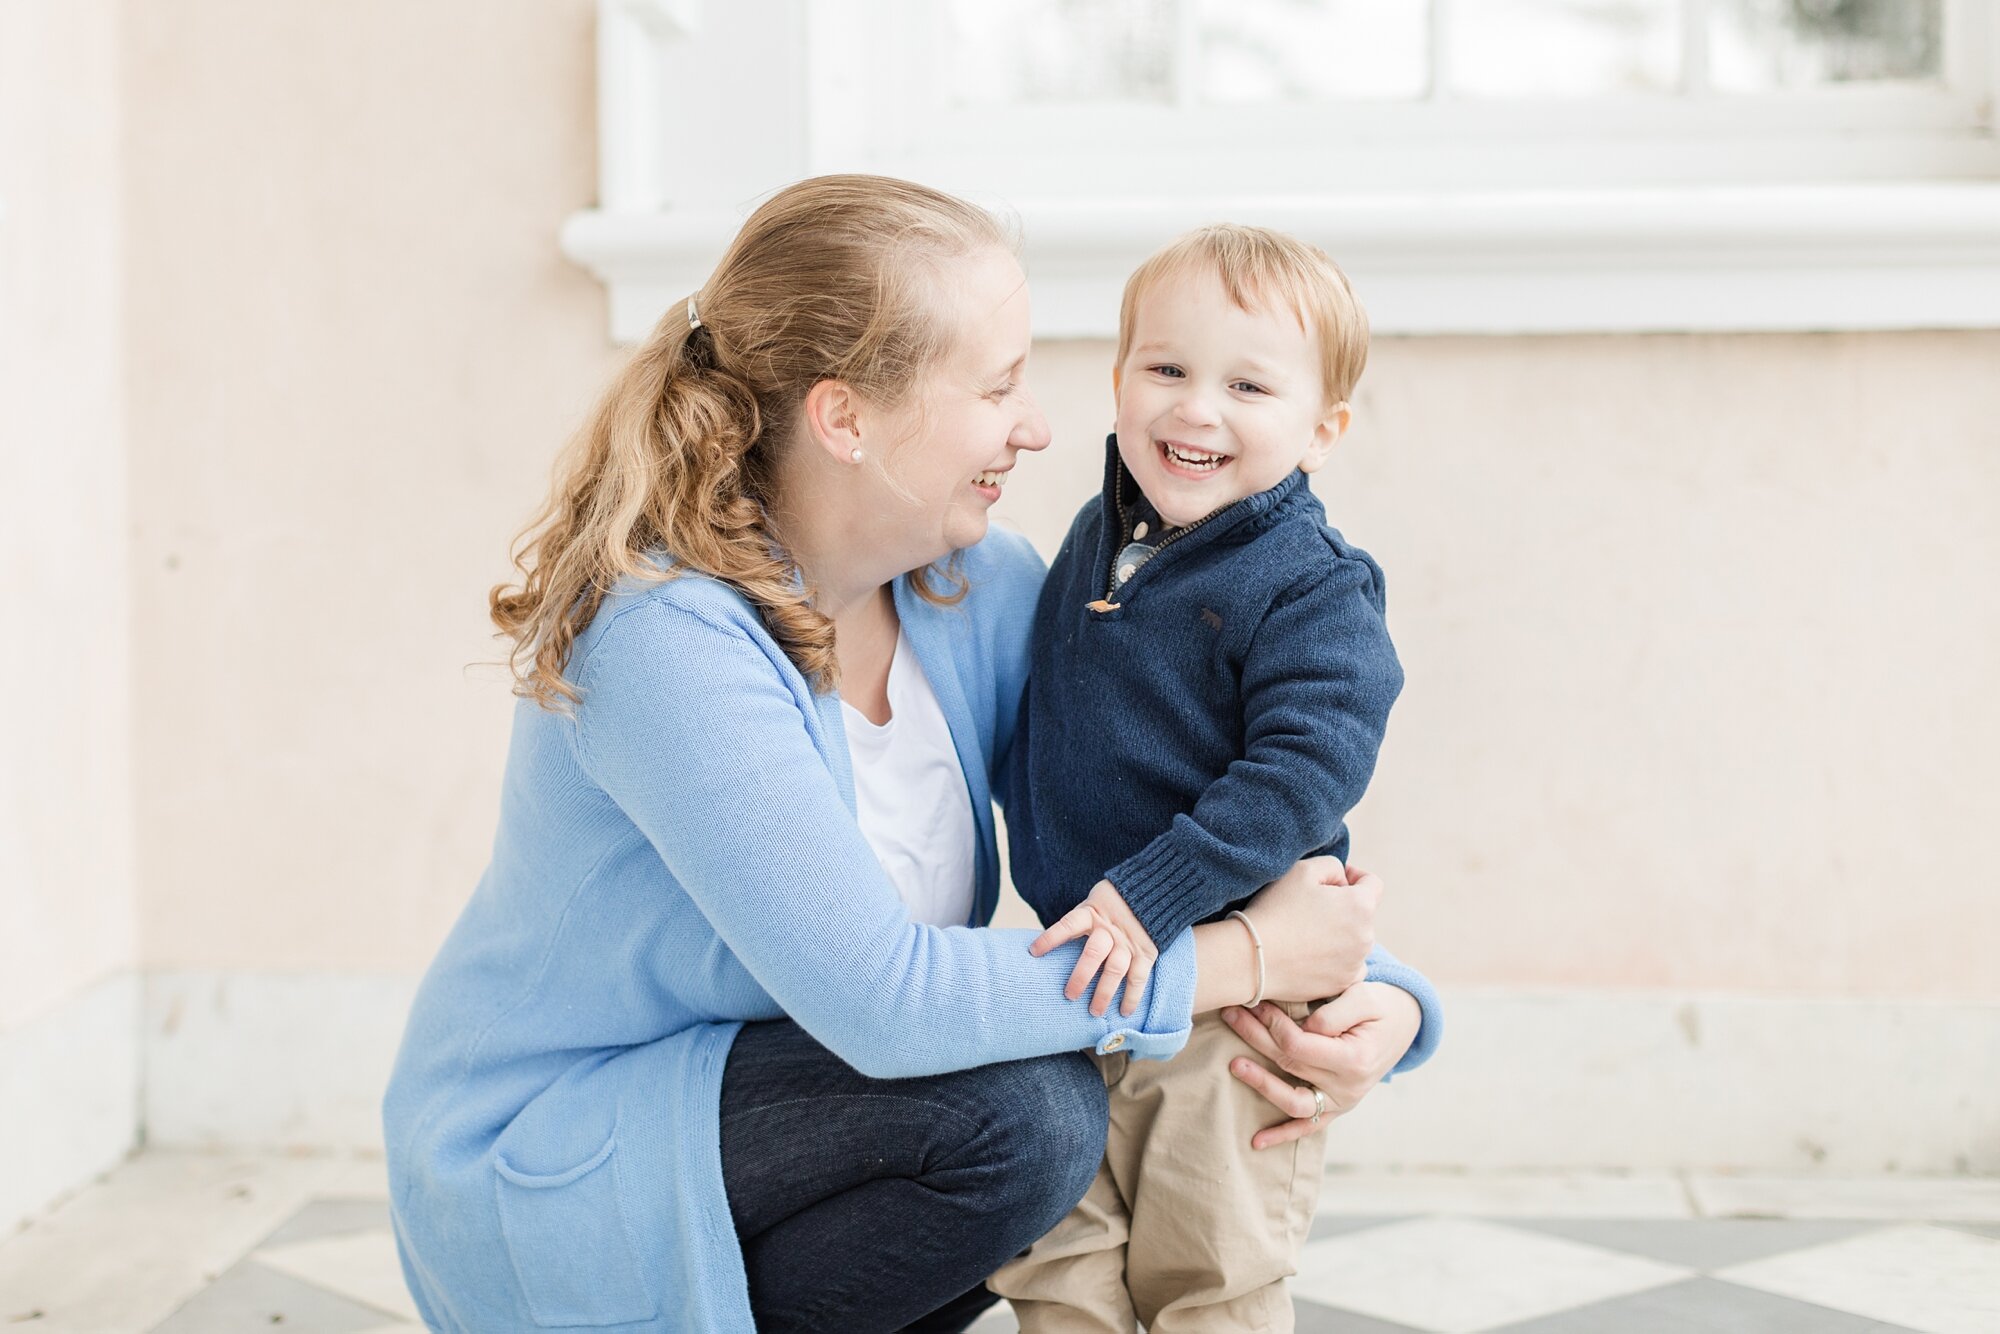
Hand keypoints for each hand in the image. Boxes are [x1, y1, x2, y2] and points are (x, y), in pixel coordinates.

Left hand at [1029, 880, 1160, 1016]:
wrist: (1149, 895)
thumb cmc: (1109, 906)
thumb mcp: (1091, 905)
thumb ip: (1076, 924)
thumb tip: (1044, 947)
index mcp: (1091, 913)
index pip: (1068, 925)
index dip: (1050, 938)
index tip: (1033, 951)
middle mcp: (1109, 929)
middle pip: (1093, 953)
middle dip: (1080, 977)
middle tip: (1069, 996)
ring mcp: (1128, 942)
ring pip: (1115, 969)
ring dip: (1104, 993)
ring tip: (1094, 1011)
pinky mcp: (1145, 953)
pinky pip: (1138, 977)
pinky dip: (1132, 996)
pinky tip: (1124, 1012)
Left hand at [1220, 981, 1420, 1148]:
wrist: (1405, 1025)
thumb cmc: (1381, 1006)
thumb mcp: (1365, 996)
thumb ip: (1335, 1012)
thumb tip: (1305, 1027)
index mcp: (1355, 1058)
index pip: (1300, 1046)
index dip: (1274, 1025)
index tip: (1257, 1002)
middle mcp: (1348, 1087)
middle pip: (1290, 1066)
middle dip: (1256, 1038)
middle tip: (1231, 1014)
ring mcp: (1342, 1102)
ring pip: (1293, 1102)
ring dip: (1260, 1084)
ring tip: (1233, 1065)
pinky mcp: (1337, 1108)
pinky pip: (1308, 1126)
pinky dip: (1283, 1135)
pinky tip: (1257, 1142)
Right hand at [1241, 857, 1378, 1001]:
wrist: (1253, 958)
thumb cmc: (1276, 910)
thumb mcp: (1303, 870)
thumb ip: (1333, 866)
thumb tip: (1343, 881)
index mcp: (1360, 906)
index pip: (1373, 884)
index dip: (1355, 876)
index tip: (1335, 881)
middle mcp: (1367, 937)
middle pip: (1363, 914)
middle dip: (1345, 907)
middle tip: (1312, 908)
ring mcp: (1355, 964)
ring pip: (1356, 941)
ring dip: (1341, 934)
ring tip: (1308, 934)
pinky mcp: (1342, 984)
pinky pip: (1348, 966)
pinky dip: (1336, 960)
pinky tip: (1311, 955)